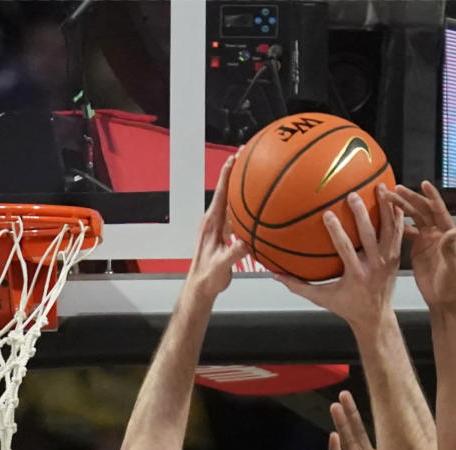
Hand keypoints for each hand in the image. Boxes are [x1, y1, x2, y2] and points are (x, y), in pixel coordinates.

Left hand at [184, 157, 247, 302]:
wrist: (200, 288)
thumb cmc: (207, 277)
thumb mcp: (222, 265)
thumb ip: (234, 252)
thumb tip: (249, 241)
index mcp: (211, 224)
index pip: (221, 193)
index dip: (228, 174)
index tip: (236, 157)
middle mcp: (213, 221)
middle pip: (226, 191)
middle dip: (236, 172)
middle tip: (247, 155)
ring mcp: (218, 227)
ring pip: (231, 202)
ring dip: (240, 188)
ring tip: (253, 173)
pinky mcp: (223, 235)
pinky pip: (235, 215)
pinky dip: (244, 206)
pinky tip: (255, 204)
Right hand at [274, 184, 401, 333]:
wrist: (376, 317)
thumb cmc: (347, 306)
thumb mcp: (322, 298)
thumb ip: (299, 286)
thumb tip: (276, 274)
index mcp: (356, 275)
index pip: (345, 249)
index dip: (337, 231)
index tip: (328, 214)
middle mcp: (374, 266)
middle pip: (369, 235)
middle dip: (362, 214)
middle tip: (352, 195)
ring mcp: (388, 260)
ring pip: (389, 229)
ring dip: (385, 207)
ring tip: (380, 186)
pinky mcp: (396, 257)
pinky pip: (399, 232)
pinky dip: (397, 215)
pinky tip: (394, 198)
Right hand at [329, 390, 386, 449]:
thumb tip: (441, 433)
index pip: (377, 429)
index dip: (372, 413)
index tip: (371, 394)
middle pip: (358, 431)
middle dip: (351, 412)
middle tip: (344, 393)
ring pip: (347, 442)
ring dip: (341, 424)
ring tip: (335, 406)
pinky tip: (333, 436)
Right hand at [384, 182, 455, 310]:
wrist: (444, 299)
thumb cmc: (452, 284)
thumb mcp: (453, 267)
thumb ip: (451, 249)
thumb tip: (451, 231)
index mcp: (448, 233)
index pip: (439, 210)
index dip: (431, 196)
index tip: (423, 184)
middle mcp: (438, 232)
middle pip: (423, 210)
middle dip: (410, 199)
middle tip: (395, 190)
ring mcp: (428, 239)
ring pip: (414, 218)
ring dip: (402, 208)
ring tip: (388, 198)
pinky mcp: (419, 248)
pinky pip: (408, 231)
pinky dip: (398, 224)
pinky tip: (387, 219)